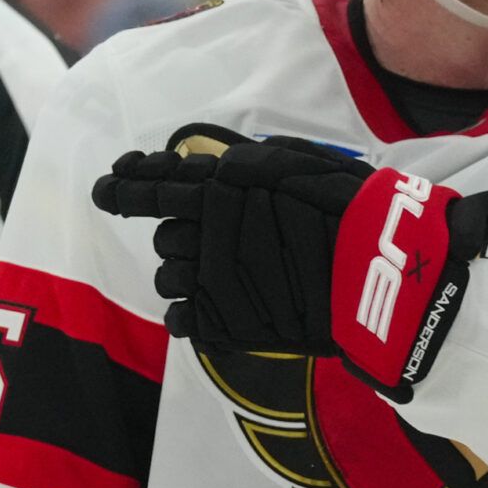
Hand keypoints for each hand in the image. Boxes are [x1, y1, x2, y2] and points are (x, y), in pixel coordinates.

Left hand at [91, 124, 487, 400]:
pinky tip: (223, 309)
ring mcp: (210, 278)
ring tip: (231, 279)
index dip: (128, 184)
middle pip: (165, 234)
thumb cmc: (350, 213)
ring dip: (186, 275)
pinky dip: (193, 313)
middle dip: (182, 236)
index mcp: (224, 184)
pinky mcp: (220, 321)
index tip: (108, 185)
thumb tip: (216, 165)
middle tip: (222, 244)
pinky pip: (182, 318)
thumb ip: (252, 166)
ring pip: (168, 277)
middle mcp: (206, 228)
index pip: (157, 181)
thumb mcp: (303, 166)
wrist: (380, 276)